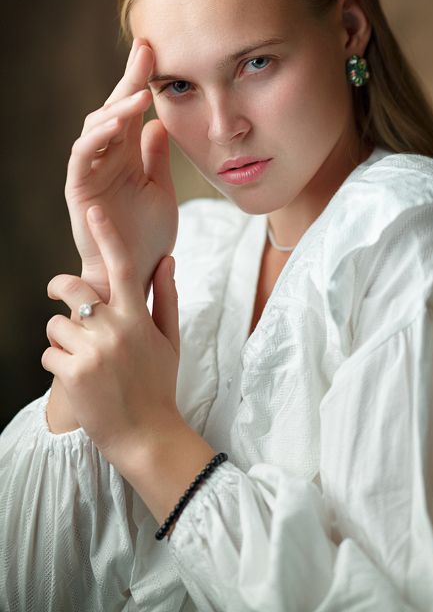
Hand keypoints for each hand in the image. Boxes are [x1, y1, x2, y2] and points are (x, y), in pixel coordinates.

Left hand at [42, 205, 182, 469]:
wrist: (147, 435)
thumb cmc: (159, 385)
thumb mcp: (170, 339)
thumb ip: (165, 296)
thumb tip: (167, 260)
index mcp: (137, 317)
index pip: (122, 266)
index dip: (107, 236)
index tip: (93, 212)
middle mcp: (113, 328)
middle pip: (72, 289)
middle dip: (59, 288)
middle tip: (57, 293)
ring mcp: (91, 350)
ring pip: (56, 325)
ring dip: (63, 338)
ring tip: (84, 359)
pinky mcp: (71, 373)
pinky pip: (48, 354)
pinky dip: (57, 364)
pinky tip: (79, 379)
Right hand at [65, 38, 177, 301]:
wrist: (135, 274)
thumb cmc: (148, 237)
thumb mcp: (161, 191)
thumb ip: (158, 159)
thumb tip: (159, 123)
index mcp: (128, 155)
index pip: (133, 111)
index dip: (140, 81)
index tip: (154, 51)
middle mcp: (107, 158)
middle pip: (113, 110)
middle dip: (128, 80)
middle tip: (145, 52)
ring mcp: (91, 171)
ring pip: (95, 128)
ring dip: (116, 108)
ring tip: (140, 94)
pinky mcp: (78, 188)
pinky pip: (82, 156)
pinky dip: (98, 137)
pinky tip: (118, 124)